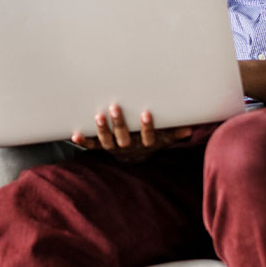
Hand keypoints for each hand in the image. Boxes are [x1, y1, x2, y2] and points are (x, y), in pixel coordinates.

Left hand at [72, 104, 193, 163]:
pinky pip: (92, 146)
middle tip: (115, 108)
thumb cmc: (150, 142)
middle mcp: (128, 147)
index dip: (147, 127)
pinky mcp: (102, 147)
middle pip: (124, 138)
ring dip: (102, 130)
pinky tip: (75, 134)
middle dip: (119, 124)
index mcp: (145, 144)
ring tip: (99, 116)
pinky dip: (84, 141)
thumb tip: (190, 128)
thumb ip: (174, 132)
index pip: (147, 137)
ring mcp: (114, 148)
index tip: (146, 113)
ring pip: (107, 142)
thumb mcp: (164, 138)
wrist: (135, 159)